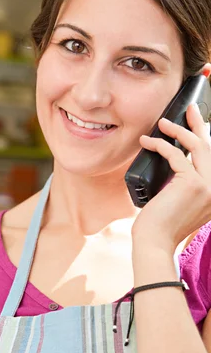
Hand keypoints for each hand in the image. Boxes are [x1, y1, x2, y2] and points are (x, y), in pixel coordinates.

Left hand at [132, 99, 210, 252]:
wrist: (155, 242)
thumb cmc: (160, 226)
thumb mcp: (179, 203)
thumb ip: (187, 186)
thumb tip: (176, 162)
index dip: (206, 139)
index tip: (198, 124)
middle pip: (210, 148)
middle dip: (199, 124)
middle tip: (190, 109)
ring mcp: (209, 186)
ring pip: (198, 147)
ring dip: (178, 131)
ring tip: (162, 123)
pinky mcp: (193, 184)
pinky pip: (177, 156)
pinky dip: (161, 146)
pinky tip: (148, 142)